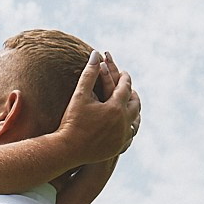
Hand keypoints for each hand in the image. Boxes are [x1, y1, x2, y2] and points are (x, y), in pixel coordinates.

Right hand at [56, 50, 139, 165]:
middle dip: (133, 94)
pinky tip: (126, 124)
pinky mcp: (118, 147)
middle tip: (130, 89)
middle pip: (135, 104)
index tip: (124, 73)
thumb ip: (89, 73)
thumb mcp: (80, 95)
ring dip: (134, 111)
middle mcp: (123, 122)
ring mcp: (122, 137)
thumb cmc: (72, 121)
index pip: (125, 88)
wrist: (67, 150)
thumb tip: (96, 53)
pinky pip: (130, 135)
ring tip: (130, 106)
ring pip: (135, 121)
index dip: (125, 78)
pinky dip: (130, 127)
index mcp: (115, 108)